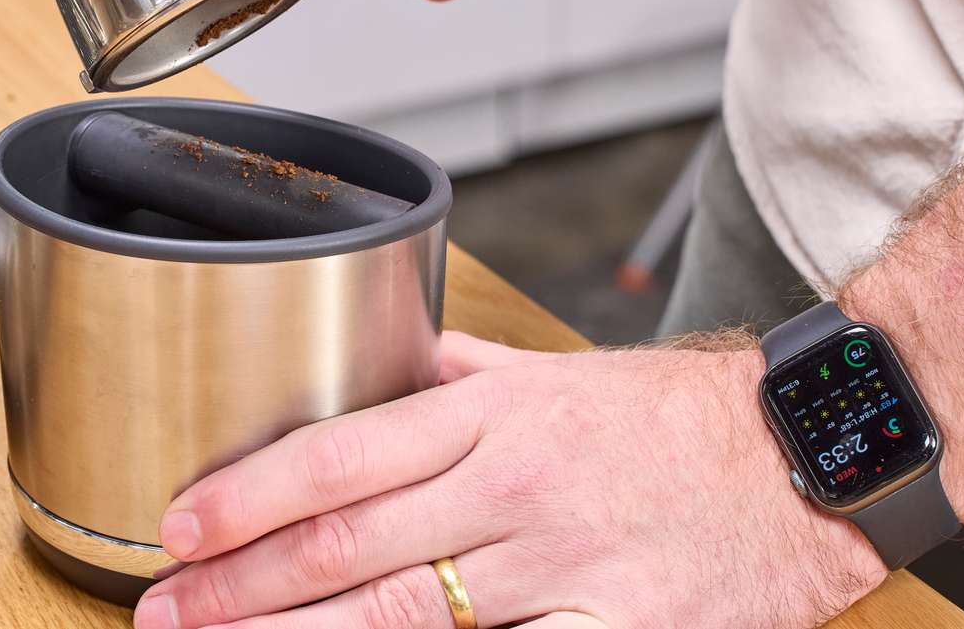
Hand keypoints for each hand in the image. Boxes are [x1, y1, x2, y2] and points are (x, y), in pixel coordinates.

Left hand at [134, 333, 884, 628]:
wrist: (798, 453)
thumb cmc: (667, 415)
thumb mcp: (549, 371)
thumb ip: (453, 374)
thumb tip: (374, 362)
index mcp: (491, 415)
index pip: (340, 454)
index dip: (248, 495)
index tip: (180, 524)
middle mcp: (515, 486)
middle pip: (350, 544)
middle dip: (241, 582)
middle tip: (165, 608)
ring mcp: (565, 566)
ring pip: (403, 615)